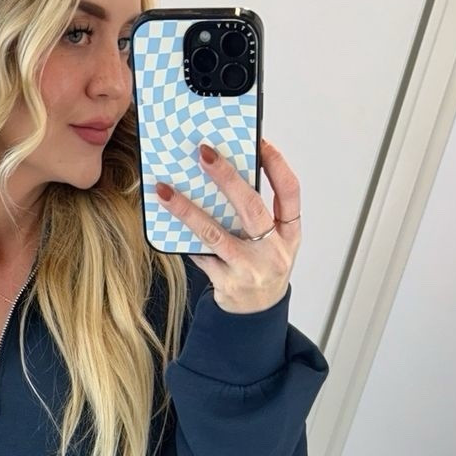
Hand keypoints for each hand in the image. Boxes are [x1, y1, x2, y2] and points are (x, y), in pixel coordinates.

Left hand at [154, 137, 301, 312]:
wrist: (257, 313)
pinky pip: (200, 254)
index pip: (290, 192)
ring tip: (165, 191)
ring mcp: (249, 268)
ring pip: (215, 234)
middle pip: (251, 207)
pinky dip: (184, 237)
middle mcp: (273, 250)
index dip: (277, 165)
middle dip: (227, 177)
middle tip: (205, 153)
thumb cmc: (264, 267)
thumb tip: (226, 174)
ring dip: (187, 210)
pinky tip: (166, 221)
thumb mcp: (274, 240)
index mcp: (289, 234)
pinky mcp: (226, 282)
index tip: (260, 142)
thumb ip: (260, 213)